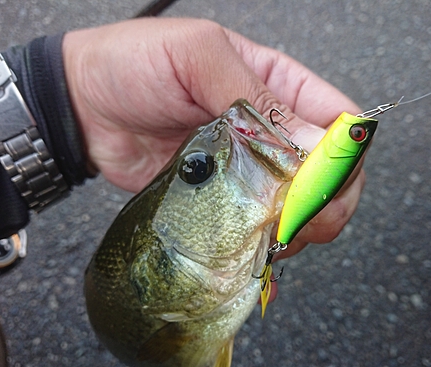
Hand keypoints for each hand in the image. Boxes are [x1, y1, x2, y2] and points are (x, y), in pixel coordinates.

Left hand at [62, 18, 363, 259]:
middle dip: (327, 200)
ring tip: (272, 233)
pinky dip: (268, 242)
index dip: (343, 153)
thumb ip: (255, 96)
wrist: (87, 109)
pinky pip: (262, 226)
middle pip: (329, 172)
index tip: (322, 179)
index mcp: (277, 86)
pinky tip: (257, 247)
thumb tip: (312, 143)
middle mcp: (273, 132)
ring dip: (298, 226)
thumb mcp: (197, 56)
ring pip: (301, 206)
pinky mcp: (227, 200)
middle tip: (301, 219)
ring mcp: (252, 170)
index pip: (337, 121)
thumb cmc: (137, 65)